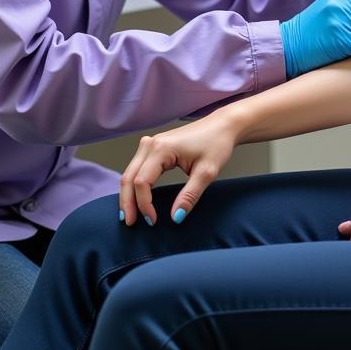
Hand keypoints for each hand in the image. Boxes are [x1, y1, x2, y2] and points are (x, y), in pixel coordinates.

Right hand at [119, 111, 240, 226]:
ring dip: (128, 194)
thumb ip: (190, 195)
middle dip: (127, 203)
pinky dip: (134, 184)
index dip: (144, 205)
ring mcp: (150, 143)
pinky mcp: (154, 146)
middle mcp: (151, 144)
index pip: (141, 182)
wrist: (223, 125)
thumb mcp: (207, 172)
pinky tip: (135, 199)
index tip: (153, 221)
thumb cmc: (217, 144)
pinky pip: (137, 167)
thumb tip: (176, 218)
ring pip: (129, 172)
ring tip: (130, 215)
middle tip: (130, 224)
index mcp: (161, 148)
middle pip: (129, 177)